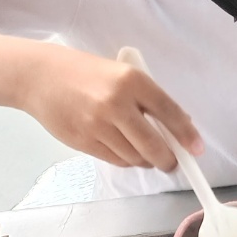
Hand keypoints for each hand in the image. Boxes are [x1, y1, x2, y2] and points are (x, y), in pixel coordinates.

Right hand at [20, 46, 202, 169]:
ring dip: (145, 160)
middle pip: (153, 145)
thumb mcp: (122, 75)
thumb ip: (148, 99)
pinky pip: (115, 160)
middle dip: (168, 159)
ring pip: (135, 157)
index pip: (169, 112)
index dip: (187, 135)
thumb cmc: (87, 74)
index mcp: (132, 80)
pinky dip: (126, 161)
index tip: (197, 149)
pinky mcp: (83, 142)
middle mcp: (116, 103)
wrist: (40, 77)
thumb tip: (178, 127)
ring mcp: (97, 125)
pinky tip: (125, 150)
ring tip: (144, 152)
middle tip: (171, 162)